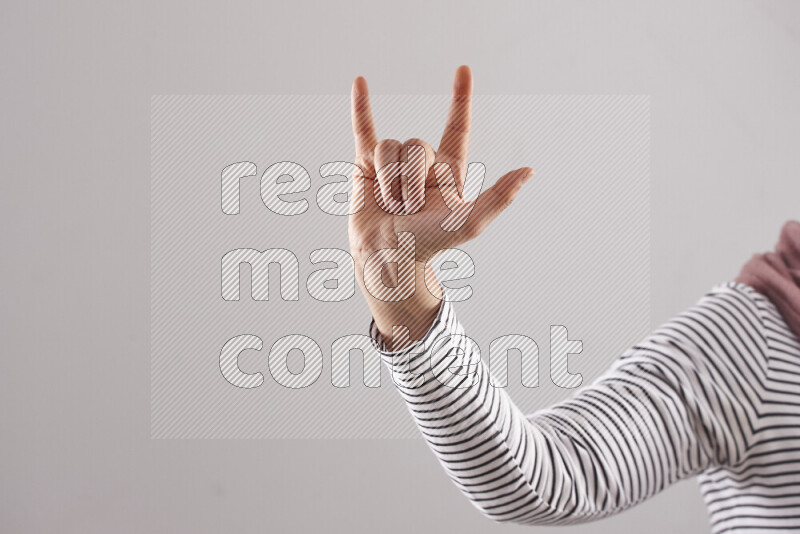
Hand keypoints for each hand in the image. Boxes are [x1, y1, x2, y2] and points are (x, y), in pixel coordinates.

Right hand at [348, 65, 533, 349]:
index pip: (457, 128)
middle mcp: (422, 164)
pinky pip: (364, 130)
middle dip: (411, 180)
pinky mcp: (366, 165)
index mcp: (448, 171)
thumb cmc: (429, 244)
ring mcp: (393, 163)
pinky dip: (360, 106)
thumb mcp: (469, 223)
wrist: (387, 258)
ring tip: (390, 206)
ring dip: (389, 182)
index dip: (460, 99)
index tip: (463, 70)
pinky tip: (360, 82)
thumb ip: (498, 197)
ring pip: (389, 149)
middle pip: (416, 145)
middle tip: (411, 210)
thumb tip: (528, 171)